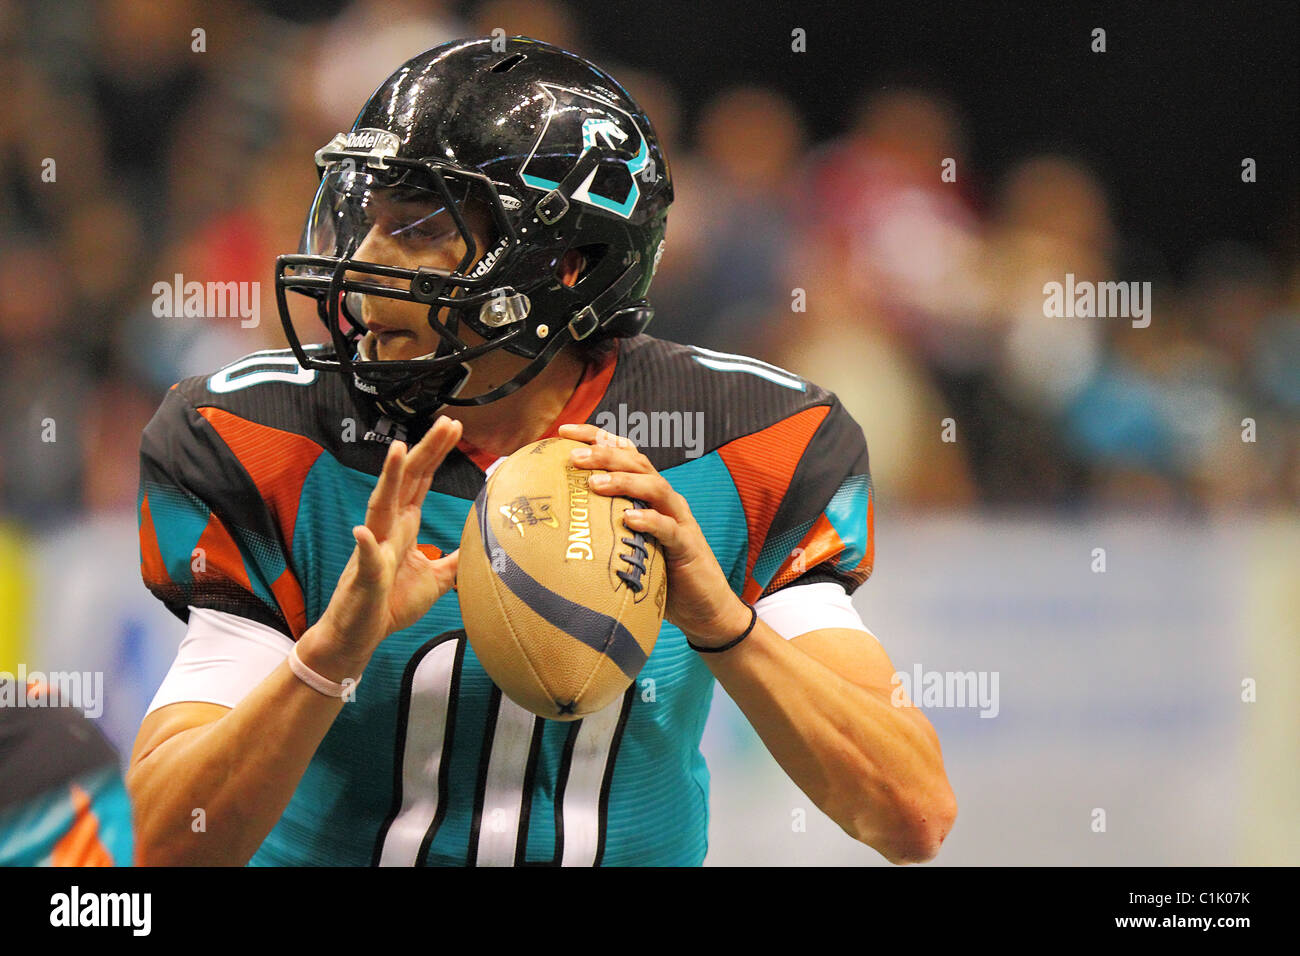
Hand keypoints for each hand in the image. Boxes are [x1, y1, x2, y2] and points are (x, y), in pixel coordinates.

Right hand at [308, 416, 462, 672]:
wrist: (358, 634)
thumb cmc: (390, 603)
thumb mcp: (435, 579)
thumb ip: (455, 559)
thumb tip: (482, 545)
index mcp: (404, 526)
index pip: (421, 481)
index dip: (436, 453)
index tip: (455, 427)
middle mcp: (387, 529)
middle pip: (407, 481)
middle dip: (425, 450)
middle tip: (446, 422)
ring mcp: (373, 550)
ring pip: (381, 506)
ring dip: (389, 478)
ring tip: (398, 449)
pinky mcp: (364, 578)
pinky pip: (364, 560)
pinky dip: (364, 546)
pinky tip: (363, 532)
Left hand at [558, 424, 751, 646]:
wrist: (704, 607)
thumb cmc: (660, 574)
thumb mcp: (627, 544)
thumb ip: (603, 528)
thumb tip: (553, 526)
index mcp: (649, 494)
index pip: (625, 453)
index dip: (597, 437)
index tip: (563, 431)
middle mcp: (666, 499)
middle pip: (638, 462)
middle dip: (605, 454)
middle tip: (574, 456)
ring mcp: (679, 520)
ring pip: (655, 487)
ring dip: (624, 481)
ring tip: (595, 483)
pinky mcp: (687, 545)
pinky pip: (669, 528)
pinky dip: (649, 520)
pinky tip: (628, 519)